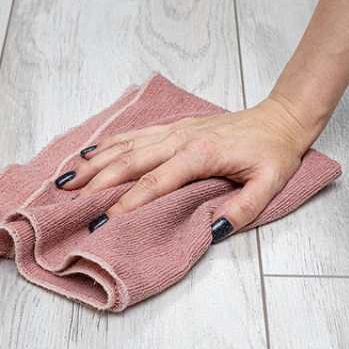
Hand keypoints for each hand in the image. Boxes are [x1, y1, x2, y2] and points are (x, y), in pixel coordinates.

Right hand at [55, 95, 317, 242]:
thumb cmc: (273, 152)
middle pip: (131, 161)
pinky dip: (109, 144)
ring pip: (127, 146)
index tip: (105, 220)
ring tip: (69, 179)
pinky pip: (135, 134)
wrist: (279, 118)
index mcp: (200, 155)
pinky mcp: (174, 127)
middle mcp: (180, 139)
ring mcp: (174, 130)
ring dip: (96, 163)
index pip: (156, 182)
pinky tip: (91, 153)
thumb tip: (212, 229)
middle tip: (71, 200)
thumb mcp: (270, 185)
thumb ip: (243, 209)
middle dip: (99, 182)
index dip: (129, 202)